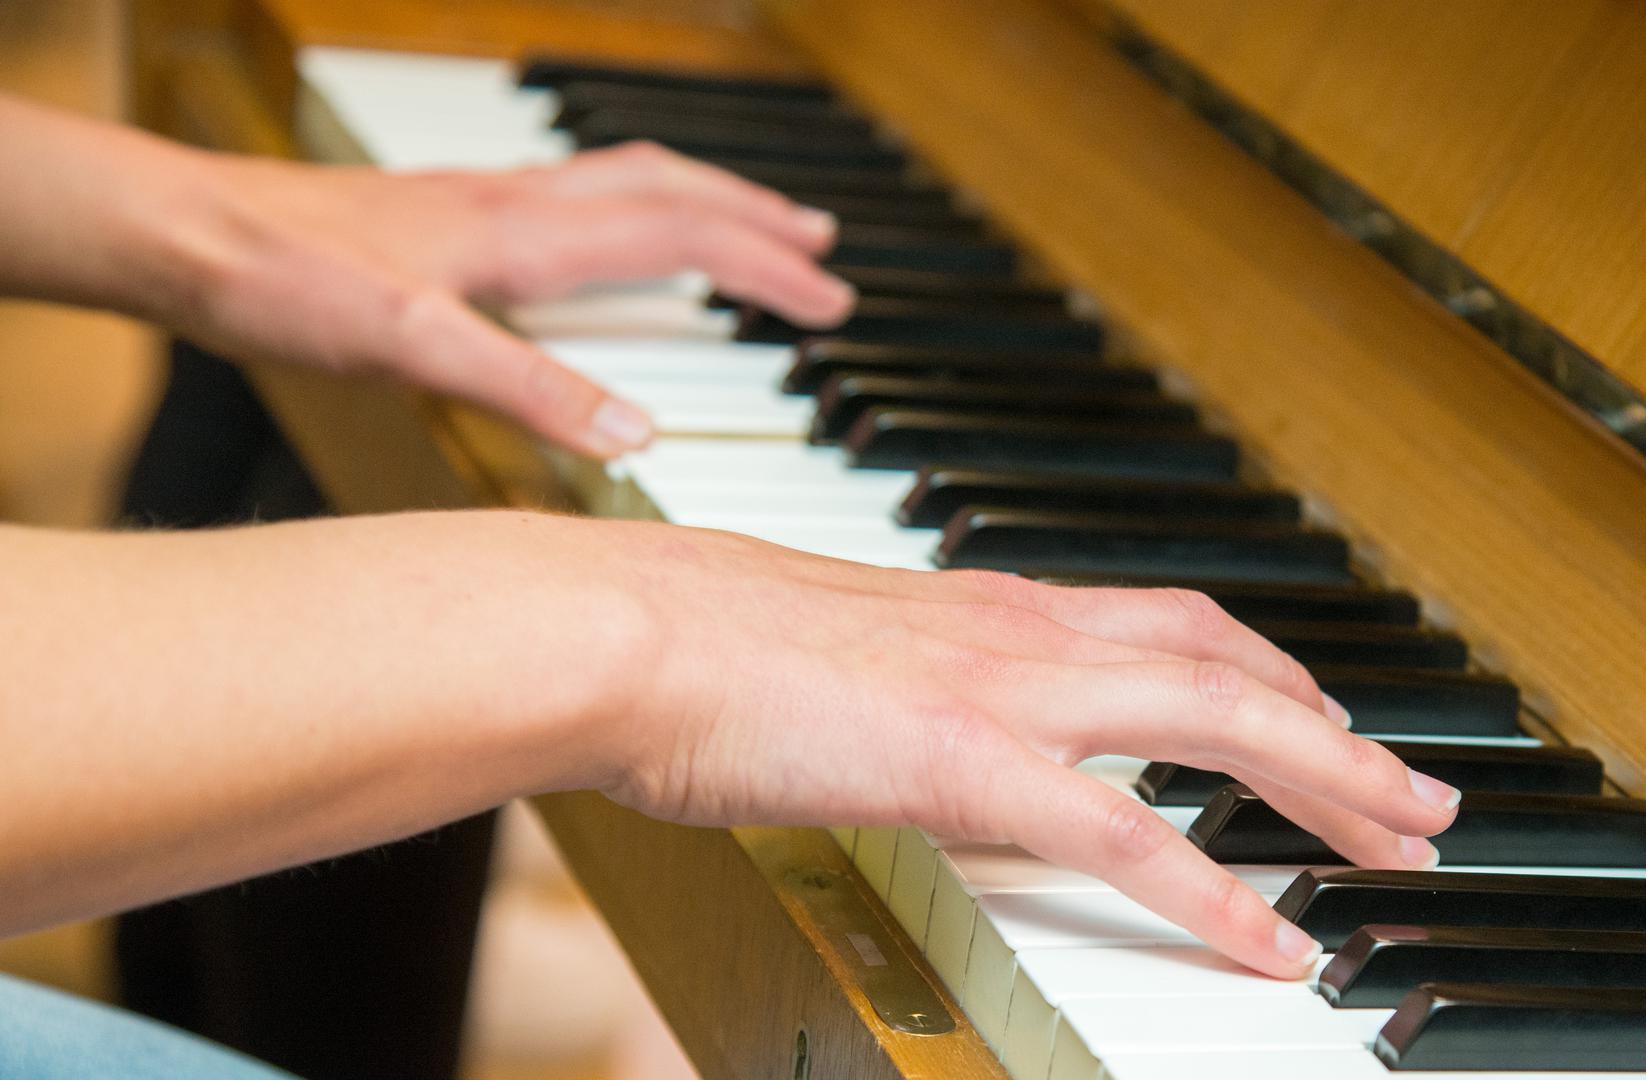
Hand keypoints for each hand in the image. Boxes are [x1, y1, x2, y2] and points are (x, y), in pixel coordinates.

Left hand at [162, 142, 854, 456]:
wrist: (184, 233)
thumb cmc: (287, 284)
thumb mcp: (413, 348)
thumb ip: (529, 390)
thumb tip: (638, 432)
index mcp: (526, 235)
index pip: (681, 235)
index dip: (764, 266)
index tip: (831, 300)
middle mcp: (518, 203)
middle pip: (671, 189)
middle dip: (757, 219)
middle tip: (822, 248)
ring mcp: (486, 200)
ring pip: (626, 179)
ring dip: (704, 199)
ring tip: (751, 224)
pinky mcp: (451, 213)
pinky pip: (578, 192)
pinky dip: (634, 205)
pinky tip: (612, 237)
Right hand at [576, 525, 1461, 978]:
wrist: (625, 627)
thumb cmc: (698, 640)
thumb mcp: (832, 645)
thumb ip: (904, 678)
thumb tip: (914, 720)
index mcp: (990, 606)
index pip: (1171, 624)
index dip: (1266, 670)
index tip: (1319, 713)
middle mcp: (1021, 634)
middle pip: (1229, 669)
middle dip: (1338, 733)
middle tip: (1418, 795)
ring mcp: (1004, 693)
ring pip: (1216, 725)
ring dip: (1327, 784)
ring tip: (1404, 844)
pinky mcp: (969, 764)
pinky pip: (1126, 836)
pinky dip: (1214, 892)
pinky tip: (1276, 944)